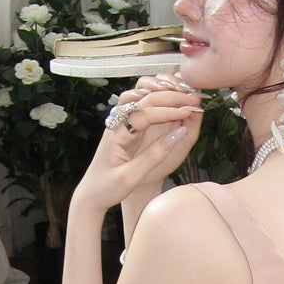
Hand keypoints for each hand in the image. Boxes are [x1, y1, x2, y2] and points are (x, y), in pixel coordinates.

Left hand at [75, 75, 203, 211]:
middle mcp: (117, 123)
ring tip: (183, 91)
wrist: (91, 193)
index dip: (167, 111)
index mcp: (116, 134)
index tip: (187, 111)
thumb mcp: (130, 177)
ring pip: (141, 94)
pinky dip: (158, 97)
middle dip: (170, 96)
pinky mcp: (127, 125)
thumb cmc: (107, 188)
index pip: (144, 113)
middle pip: (144, 97)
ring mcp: (121, 122)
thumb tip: (176, 135)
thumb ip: (153, 156)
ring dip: (162, 90)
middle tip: (193, 98)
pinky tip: (172, 99)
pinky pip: (142, 103)